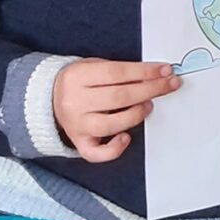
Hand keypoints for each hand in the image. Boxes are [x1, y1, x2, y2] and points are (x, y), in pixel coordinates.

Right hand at [52, 59, 179, 162]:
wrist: (49, 98)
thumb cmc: (80, 81)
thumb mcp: (93, 66)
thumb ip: (119, 71)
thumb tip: (155, 75)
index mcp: (77, 76)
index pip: (117, 73)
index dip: (145, 72)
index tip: (165, 71)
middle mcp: (74, 101)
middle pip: (119, 97)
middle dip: (150, 90)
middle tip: (169, 85)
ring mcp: (75, 124)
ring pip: (111, 124)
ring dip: (137, 115)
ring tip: (148, 105)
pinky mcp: (79, 142)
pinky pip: (97, 153)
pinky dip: (115, 149)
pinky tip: (126, 138)